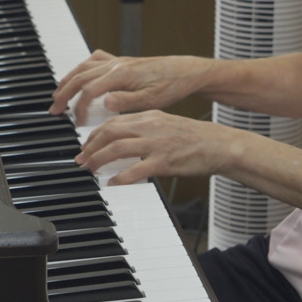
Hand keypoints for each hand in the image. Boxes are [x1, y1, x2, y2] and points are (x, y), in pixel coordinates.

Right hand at [49, 50, 209, 124]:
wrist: (184, 72)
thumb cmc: (171, 86)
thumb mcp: (151, 100)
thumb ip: (126, 101)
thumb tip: (105, 103)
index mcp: (121, 74)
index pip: (90, 91)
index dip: (80, 108)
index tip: (78, 122)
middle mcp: (116, 65)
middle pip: (80, 77)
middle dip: (64, 94)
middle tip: (55, 110)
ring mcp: (117, 61)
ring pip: (83, 67)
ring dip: (68, 81)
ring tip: (59, 95)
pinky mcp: (121, 61)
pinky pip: (93, 61)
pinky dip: (81, 69)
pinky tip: (78, 77)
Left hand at [76, 110, 241, 185]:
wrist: (219, 144)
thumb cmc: (195, 138)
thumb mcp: (166, 124)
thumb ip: (145, 129)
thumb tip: (124, 139)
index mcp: (150, 117)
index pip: (114, 122)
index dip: (95, 135)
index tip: (86, 146)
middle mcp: (150, 127)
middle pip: (110, 132)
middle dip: (91, 147)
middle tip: (82, 159)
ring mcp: (157, 144)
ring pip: (118, 148)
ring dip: (99, 159)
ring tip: (92, 169)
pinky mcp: (165, 162)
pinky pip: (136, 169)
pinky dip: (121, 177)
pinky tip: (113, 184)